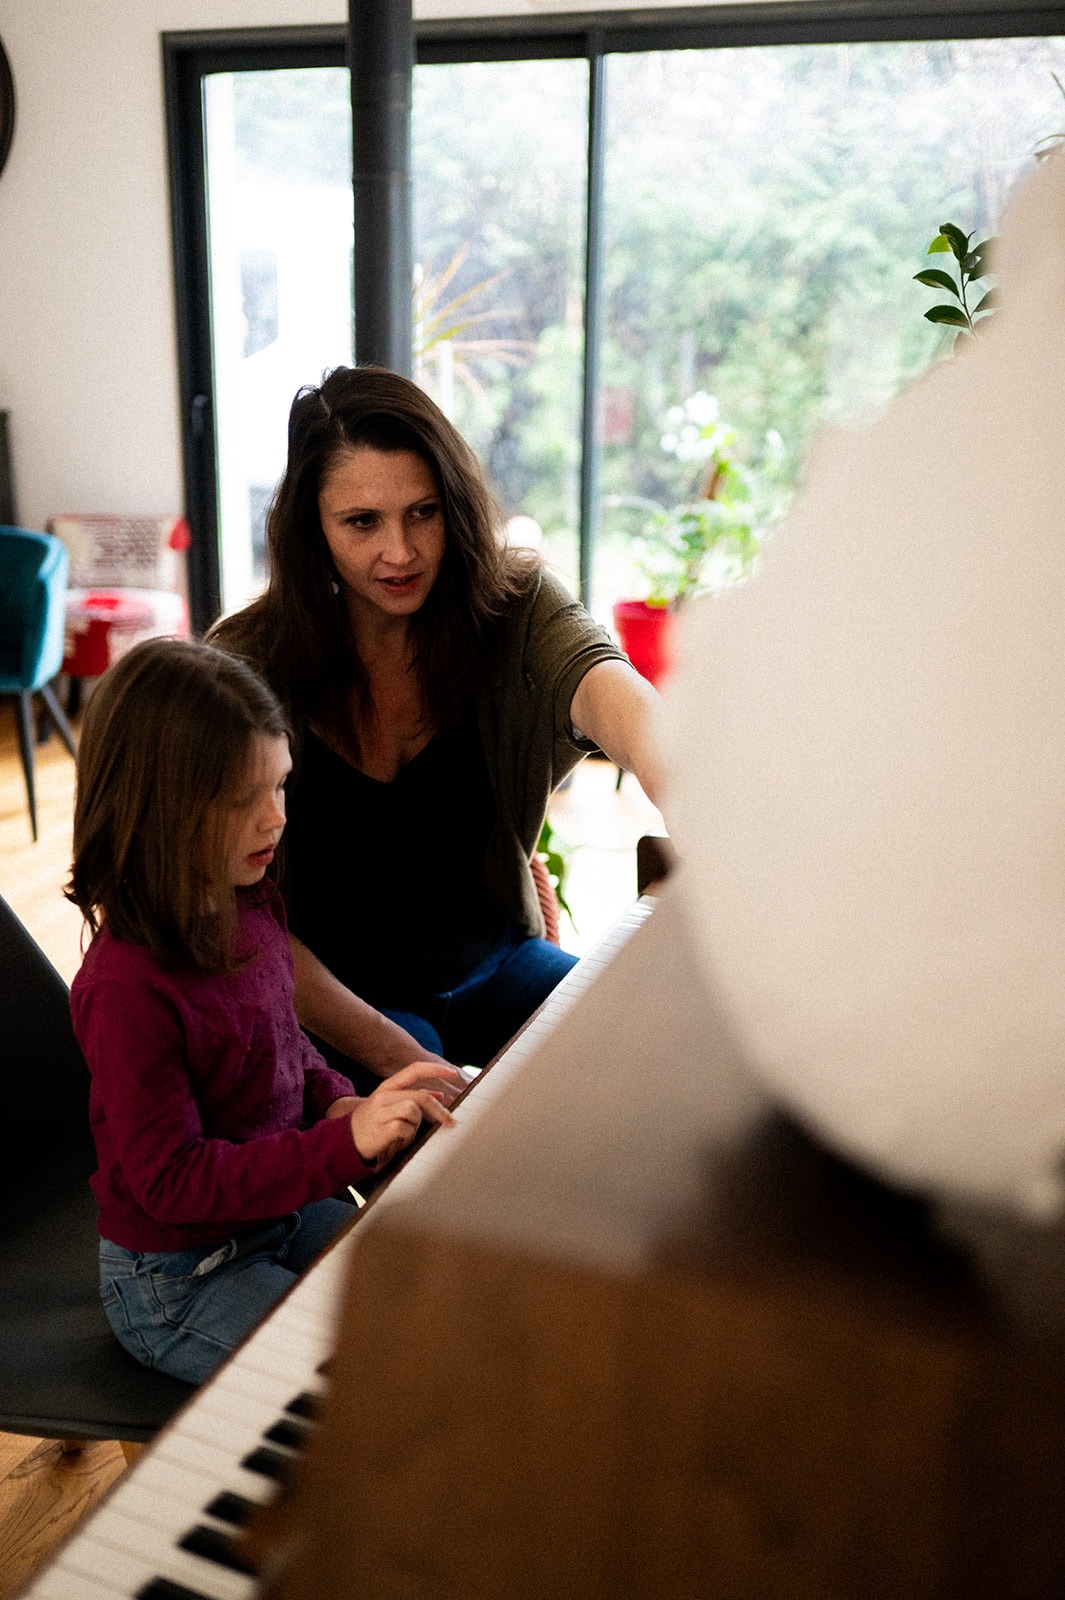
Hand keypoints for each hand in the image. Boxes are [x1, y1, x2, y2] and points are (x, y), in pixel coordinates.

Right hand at [349, 1062, 463, 1166]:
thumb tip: (440, 1095)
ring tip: (406, 1135)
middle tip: (451, 1122)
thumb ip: (414, 1099)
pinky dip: (407, 1138)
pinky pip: (405, 1130)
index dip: (435, 1070)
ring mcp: (380, 1113)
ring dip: (416, 1126)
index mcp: (388, 1087)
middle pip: (420, 1096)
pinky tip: (399, 1142)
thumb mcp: (391, 1105)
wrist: (344, 1142)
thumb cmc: (373, 1123)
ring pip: (413, 1112)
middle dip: (440, 1110)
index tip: (453, 1073)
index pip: (414, 1070)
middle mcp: (384, 1096)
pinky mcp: (380, 1130)